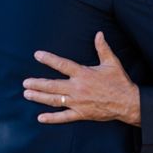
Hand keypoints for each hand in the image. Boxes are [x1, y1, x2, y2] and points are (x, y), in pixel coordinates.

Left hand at [23, 32, 140, 125]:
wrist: (127, 102)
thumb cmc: (119, 81)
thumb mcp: (112, 62)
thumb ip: (103, 48)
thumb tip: (99, 34)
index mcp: (84, 74)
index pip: (62, 65)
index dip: (49, 59)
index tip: (37, 55)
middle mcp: (77, 88)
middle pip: (52, 85)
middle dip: (37, 83)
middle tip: (25, 82)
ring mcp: (77, 102)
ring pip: (54, 100)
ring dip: (39, 97)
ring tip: (27, 94)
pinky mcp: (81, 114)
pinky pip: (63, 117)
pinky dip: (51, 118)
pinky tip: (40, 117)